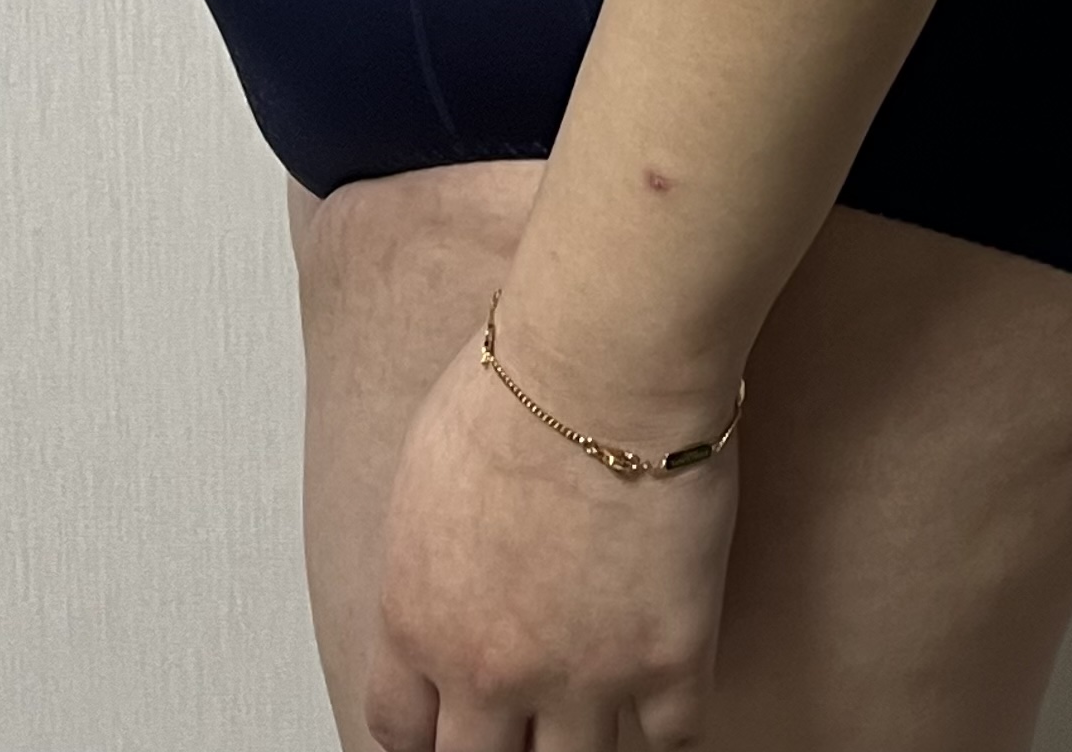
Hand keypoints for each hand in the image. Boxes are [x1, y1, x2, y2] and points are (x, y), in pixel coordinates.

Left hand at [363, 299, 739, 750]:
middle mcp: (492, 668)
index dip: (426, 735)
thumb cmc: (515, 383)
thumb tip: (445, 587)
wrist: (606, 358)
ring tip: (596, 699)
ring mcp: (584, 675)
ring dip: (582, 738)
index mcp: (419, 620)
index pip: (399, 731)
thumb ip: (428, 560)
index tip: (448, 726)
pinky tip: (666, 684)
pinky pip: (672, 740)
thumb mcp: (424, 477)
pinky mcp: (669, 659)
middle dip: (499, 747)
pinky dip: (669, 720)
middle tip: (525, 718)